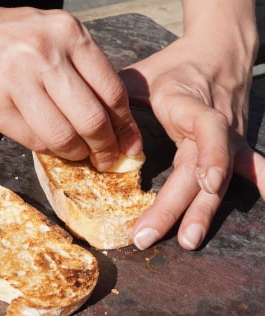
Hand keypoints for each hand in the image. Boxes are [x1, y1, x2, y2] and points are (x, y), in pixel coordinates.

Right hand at [0, 0, 140, 170]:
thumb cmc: (2, 40)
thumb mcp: (49, 38)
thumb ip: (79, 72)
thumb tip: (110, 118)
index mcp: (68, 33)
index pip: (112, 91)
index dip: (125, 126)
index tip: (130, 146)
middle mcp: (45, 52)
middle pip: (93, 118)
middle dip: (106, 147)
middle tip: (107, 160)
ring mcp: (18, 78)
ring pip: (64, 135)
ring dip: (76, 153)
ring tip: (78, 154)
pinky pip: (35, 141)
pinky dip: (49, 150)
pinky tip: (51, 145)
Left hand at [120, 31, 264, 249]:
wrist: (219, 51)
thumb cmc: (177, 65)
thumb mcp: (145, 74)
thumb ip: (119, 97)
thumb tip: (90, 122)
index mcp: (191, 107)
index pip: (209, 130)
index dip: (212, 155)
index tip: (205, 183)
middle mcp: (215, 127)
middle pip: (200, 172)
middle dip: (175, 207)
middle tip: (145, 236)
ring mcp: (229, 139)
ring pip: (221, 181)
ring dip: (206, 213)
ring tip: (188, 241)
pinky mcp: (235, 146)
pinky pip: (251, 168)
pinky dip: (262, 184)